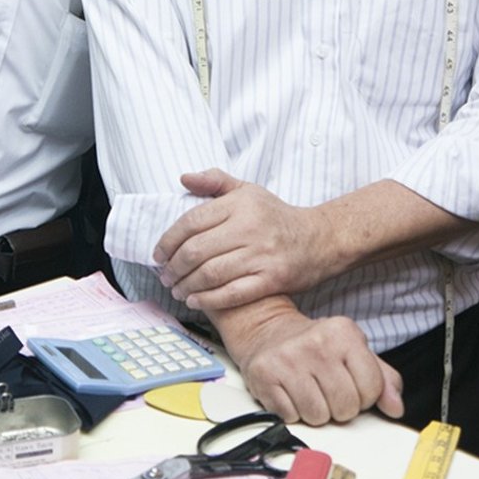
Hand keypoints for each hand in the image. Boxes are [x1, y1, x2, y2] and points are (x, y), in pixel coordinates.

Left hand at [153, 170, 326, 309]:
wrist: (320, 238)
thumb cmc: (277, 215)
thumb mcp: (248, 190)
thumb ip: (215, 181)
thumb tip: (183, 178)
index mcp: (240, 204)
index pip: (192, 222)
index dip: (168, 240)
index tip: (158, 254)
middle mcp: (249, 228)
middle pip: (197, 251)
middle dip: (174, 267)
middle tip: (165, 276)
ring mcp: (262, 255)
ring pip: (211, 274)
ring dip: (187, 285)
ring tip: (177, 290)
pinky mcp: (272, 279)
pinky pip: (232, 293)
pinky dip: (209, 300)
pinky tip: (195, 300)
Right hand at [217, 300, 404, 426]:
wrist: (268, 331)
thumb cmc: (316, 346)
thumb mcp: (354, 351)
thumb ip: (383, 378)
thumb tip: (395, 407)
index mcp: (343, 332)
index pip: (372, 389)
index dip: (363, 396)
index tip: (351, 385)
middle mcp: (316, 342)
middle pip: (345, 407)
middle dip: (339, 407)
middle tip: (327, 389)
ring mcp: (288, 358)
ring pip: (318, 417)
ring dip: (316, 412)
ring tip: (309, 391)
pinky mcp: (264, 375)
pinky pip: (290, 417)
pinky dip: (292, 412)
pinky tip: (290, 392)